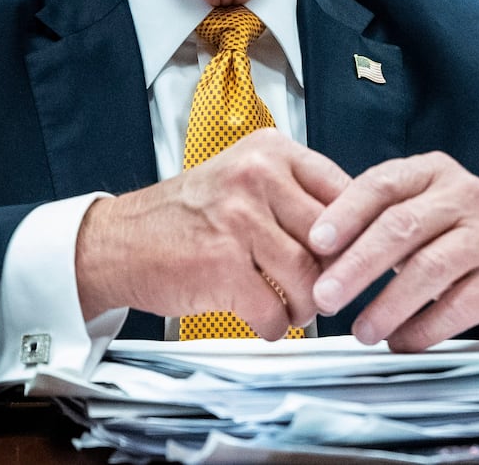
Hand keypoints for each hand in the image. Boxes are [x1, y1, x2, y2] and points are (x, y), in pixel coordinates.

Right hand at [75, 128, 350, 338]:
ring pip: (309, 278)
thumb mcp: (241, 181)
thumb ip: (294, 195)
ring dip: (307, 307)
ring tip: (295, 310)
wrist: (118, 241)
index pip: (345, 191)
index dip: (359, 235)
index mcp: (269, 151)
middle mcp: (256, 176)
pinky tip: (265, 320)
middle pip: (332, 239)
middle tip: (327, 291)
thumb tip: (357, 231)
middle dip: (334, 277)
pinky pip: (275, 310)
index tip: (360, 257)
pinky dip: (276, 326)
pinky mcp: (221, 264)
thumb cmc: (184, 217)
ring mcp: (238, 218)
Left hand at [308, 152, 478, 349]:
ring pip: (429, 268)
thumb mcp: (416, 215)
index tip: (315, 243)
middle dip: (357, 265)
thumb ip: (371, 223)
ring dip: (388, 305)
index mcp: (432, 172)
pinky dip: (423, 328)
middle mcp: (464, 194)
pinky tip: (400, 341)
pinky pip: (457, 305)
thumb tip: (312, 252)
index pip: (381, 184)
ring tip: (362, 330)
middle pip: (401, 227)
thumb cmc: (454, 240)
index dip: (345, 214)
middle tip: (325, 296)